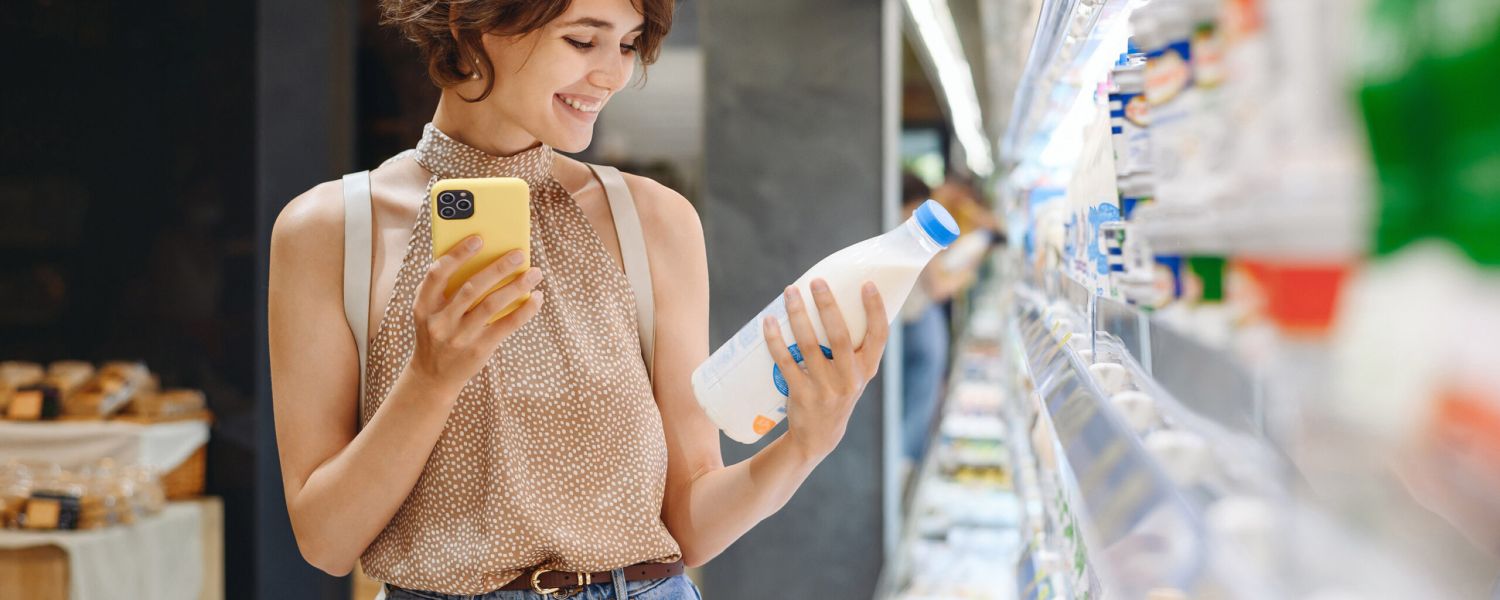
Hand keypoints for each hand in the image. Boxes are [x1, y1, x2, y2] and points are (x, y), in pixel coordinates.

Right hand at [407, 236, 543, 394]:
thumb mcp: (431, 312)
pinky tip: (536, 298)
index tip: (479, 239)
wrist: (432, 377)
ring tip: (535, 273)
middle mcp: (439, 321)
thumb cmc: (437, 334)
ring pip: (491, 305)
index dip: (457, 254)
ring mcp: (459, 337)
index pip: (437, 274)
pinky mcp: (479, 350)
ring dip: (517, 286)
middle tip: (519, 253)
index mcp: (423, 306)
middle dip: (498, 268)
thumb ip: (448, 289)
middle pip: (471, 288)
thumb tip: (486, 258)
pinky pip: (506, 326)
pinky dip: (524, 310)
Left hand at [764, 279, 889, 461]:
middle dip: (828, 306)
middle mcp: (850, 379)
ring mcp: (826, 389)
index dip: (876, 309)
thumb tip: (831, 301)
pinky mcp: (802, 395)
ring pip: (810, 345)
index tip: (867, 284)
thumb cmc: (836, 392)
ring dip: (798, 315)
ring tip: (790, 292)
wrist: (818, 437)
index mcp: (867, 369)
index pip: (879, 336)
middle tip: (816, 281)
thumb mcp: (853, 375)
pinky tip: (769, 322)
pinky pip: (786, 362)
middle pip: (840, 336)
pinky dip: (776, 340)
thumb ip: (850, 348)